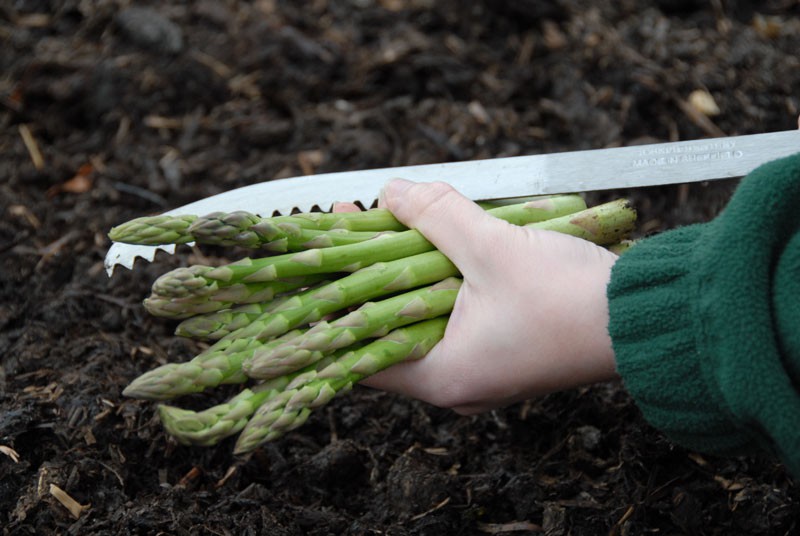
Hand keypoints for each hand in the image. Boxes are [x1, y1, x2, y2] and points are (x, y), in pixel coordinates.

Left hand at [339, 180, 619, 413]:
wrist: (647, 321)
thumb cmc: (572, 300)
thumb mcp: (496, 249)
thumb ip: (438, 217)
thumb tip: (391, 191)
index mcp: (443, 377)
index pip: (358, 350)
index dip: (332, 298)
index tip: (324, 249)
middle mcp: (457, 383)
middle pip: (390, 326)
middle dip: (371, 272)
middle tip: (357, 222)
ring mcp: (481, 368)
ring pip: (425, 317)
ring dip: (409, 271)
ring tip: (391, 221)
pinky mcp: (503, 350)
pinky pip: (456, 315)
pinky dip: (442, 280)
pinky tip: (437, 243)